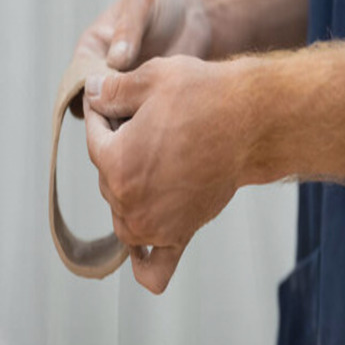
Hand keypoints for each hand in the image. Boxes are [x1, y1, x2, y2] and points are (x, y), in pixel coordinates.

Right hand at [69, 0, 212, 116]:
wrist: (195, 4)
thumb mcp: (141, 5)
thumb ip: (129, 31)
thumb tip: (116, 60)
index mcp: (92, 50)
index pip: (79, 82)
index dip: (90, 98)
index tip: (109, 106)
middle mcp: (106, 73)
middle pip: (98, 107)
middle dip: (110, 117)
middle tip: (133, 121)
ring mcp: (129, 88)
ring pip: (120, 116)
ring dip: (131, 124)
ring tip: (151, 123)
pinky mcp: (152, 97)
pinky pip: (145, 118)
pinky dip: (152, 123)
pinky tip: (168, 122)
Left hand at [82, 55, 248, 293]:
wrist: (253, 123)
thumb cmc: (205, 97)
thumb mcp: (152, 79)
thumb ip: (112, 91)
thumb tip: (92, 93)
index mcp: (115, 162)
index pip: (93, 136)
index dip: (104, 112)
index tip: (117, 99)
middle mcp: (128, 202)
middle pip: (107, 174)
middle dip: (119, 148)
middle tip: (148, 123)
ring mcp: (153, 225)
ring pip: (122, 215)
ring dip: (127, 192)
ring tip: (152, 164)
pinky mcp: (180, 234)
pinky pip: (153, 266)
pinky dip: (144, 262)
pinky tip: (144, 247)